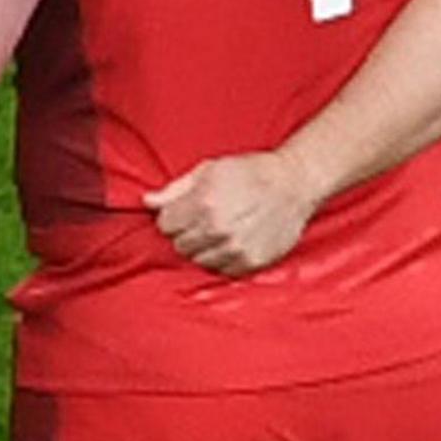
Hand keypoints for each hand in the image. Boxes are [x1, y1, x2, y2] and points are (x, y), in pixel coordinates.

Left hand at [145, 151, 323, 275]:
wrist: (293, 184)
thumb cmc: (250, 172)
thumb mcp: (209, 170)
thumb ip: (175, 189)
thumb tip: (146, 201)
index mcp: (203, 202)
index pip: (165, 225)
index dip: (173, 217)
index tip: (185, 212)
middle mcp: (217, 228)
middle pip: (180, 245)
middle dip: (187, 232)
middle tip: (205, 219)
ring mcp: (235, 248)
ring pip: (199, 260)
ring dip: (205, 247)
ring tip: (221, 230)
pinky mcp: (251, 262)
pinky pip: (222, 270)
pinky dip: (223, 259)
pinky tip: (233, 241)